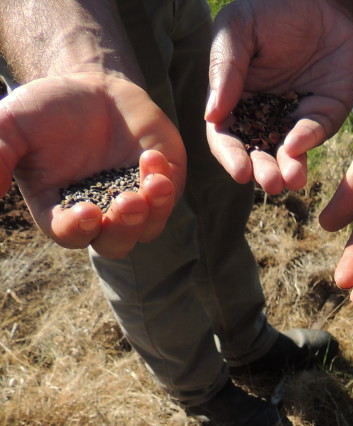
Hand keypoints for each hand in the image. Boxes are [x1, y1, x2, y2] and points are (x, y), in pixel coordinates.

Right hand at [0, 74, 183, 257]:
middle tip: (129, 202)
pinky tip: (153, 158)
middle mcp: (100, 218)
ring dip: (153, 211)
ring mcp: (134, 204)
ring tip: (153, 183)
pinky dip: (166, 185)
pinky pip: (168, 198)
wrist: (89, 86)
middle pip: (115, 244)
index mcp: (61, 211)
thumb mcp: (12, 124)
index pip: (70, 235)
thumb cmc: (46, 110)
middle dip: (124, 228)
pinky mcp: (161, 185)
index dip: (79, 229)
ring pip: (148, 228)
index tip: (88, 213)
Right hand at [206, 0, 352, 193]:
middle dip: (264, 171)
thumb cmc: (268, 10)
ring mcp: (295, 119)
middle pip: (259, 153)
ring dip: (289, 169)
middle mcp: (264, 118)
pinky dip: (308, 140)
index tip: (240, 171)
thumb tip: (213, 116)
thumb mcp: (237, 30)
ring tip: (291, 179)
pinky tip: (300, 145)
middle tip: (270, 182)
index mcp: (235, 103)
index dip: (231, 156)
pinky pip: (316, 131)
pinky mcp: (324, 113)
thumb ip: (225, 69)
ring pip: (289, 154)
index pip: (227, 138)